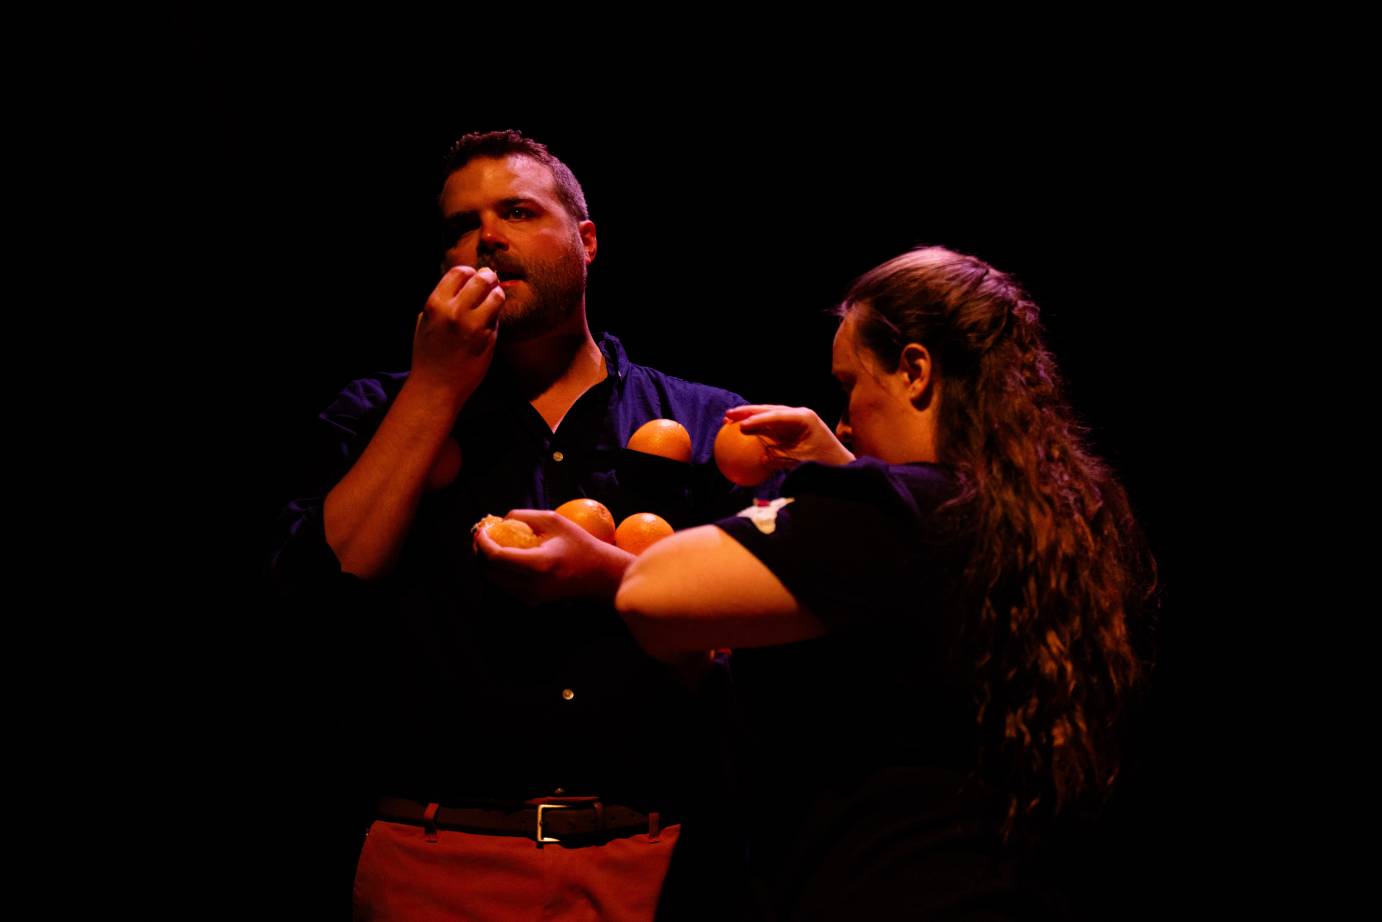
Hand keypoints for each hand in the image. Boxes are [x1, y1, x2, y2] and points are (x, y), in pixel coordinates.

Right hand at [409, 266, 505, 401]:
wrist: (435, 386)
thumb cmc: (428, 355)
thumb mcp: (424, 322)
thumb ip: (441, 302)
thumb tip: (461, 284)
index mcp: (435, 304)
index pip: (459, 272)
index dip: (469, 273)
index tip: (473, 277)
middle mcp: (455, 311)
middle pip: (481, 279)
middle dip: (488, 278)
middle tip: (491, 281)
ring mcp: (473, 325)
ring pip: (496, 296)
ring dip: (497, 295)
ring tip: (493, 299)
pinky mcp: (488, 338)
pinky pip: (498, 317)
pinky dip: (496, 315)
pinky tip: (489, 321)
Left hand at [474, 509, 636, 605]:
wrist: (599, 574)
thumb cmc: (579, 543)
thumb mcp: (553, 520)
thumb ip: (523, 517)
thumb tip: (499, 522)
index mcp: (538, 565)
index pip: (496, 557)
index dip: (482, 542)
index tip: (481, 529)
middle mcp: (531, 586)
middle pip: (489, 571)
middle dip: (480, 552)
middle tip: (483, 535)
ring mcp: (530, 597)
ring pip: (494, 580)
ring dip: (488, 562)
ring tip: (493, 544)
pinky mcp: (531, 601)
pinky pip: (505, 585)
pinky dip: (499, 570)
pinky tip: (506, 556)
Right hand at [724, 405, 855, 467]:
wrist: (839, 463)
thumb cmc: (823, 462)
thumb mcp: (801, 461)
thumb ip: (781, 457)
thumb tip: (760, 458)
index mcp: (803, 417)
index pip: (776, 416)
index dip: (757, 420)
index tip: (741, 426)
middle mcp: (798, 414)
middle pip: (769, 410)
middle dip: (747, 412)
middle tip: (728, 416)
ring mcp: (794, 419)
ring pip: (767, 414)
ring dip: (748, 416)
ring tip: (728, 420)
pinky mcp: (790, 427)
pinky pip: (770, 426)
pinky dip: (755, 427)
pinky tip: (739, 432)